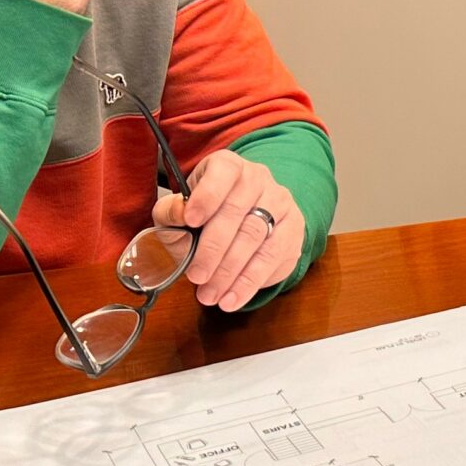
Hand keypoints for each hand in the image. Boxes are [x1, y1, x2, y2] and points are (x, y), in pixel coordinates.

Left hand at [154, 149, 303, 313]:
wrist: (246, 216)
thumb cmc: (206, 214)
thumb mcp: (181, 210)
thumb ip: (172, 213)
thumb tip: (178, 216)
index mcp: (228, 166)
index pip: (222, 173)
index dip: (206, 196)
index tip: (190, 220)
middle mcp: (258, 178)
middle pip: (237, 213)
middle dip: (214, 250)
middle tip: (196, 277)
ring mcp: (280, 203)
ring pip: (257, 238)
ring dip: (230, 272)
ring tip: (210, 296)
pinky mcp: (293, 229)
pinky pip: (273, 258)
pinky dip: (249, 283)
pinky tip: (232, 299)